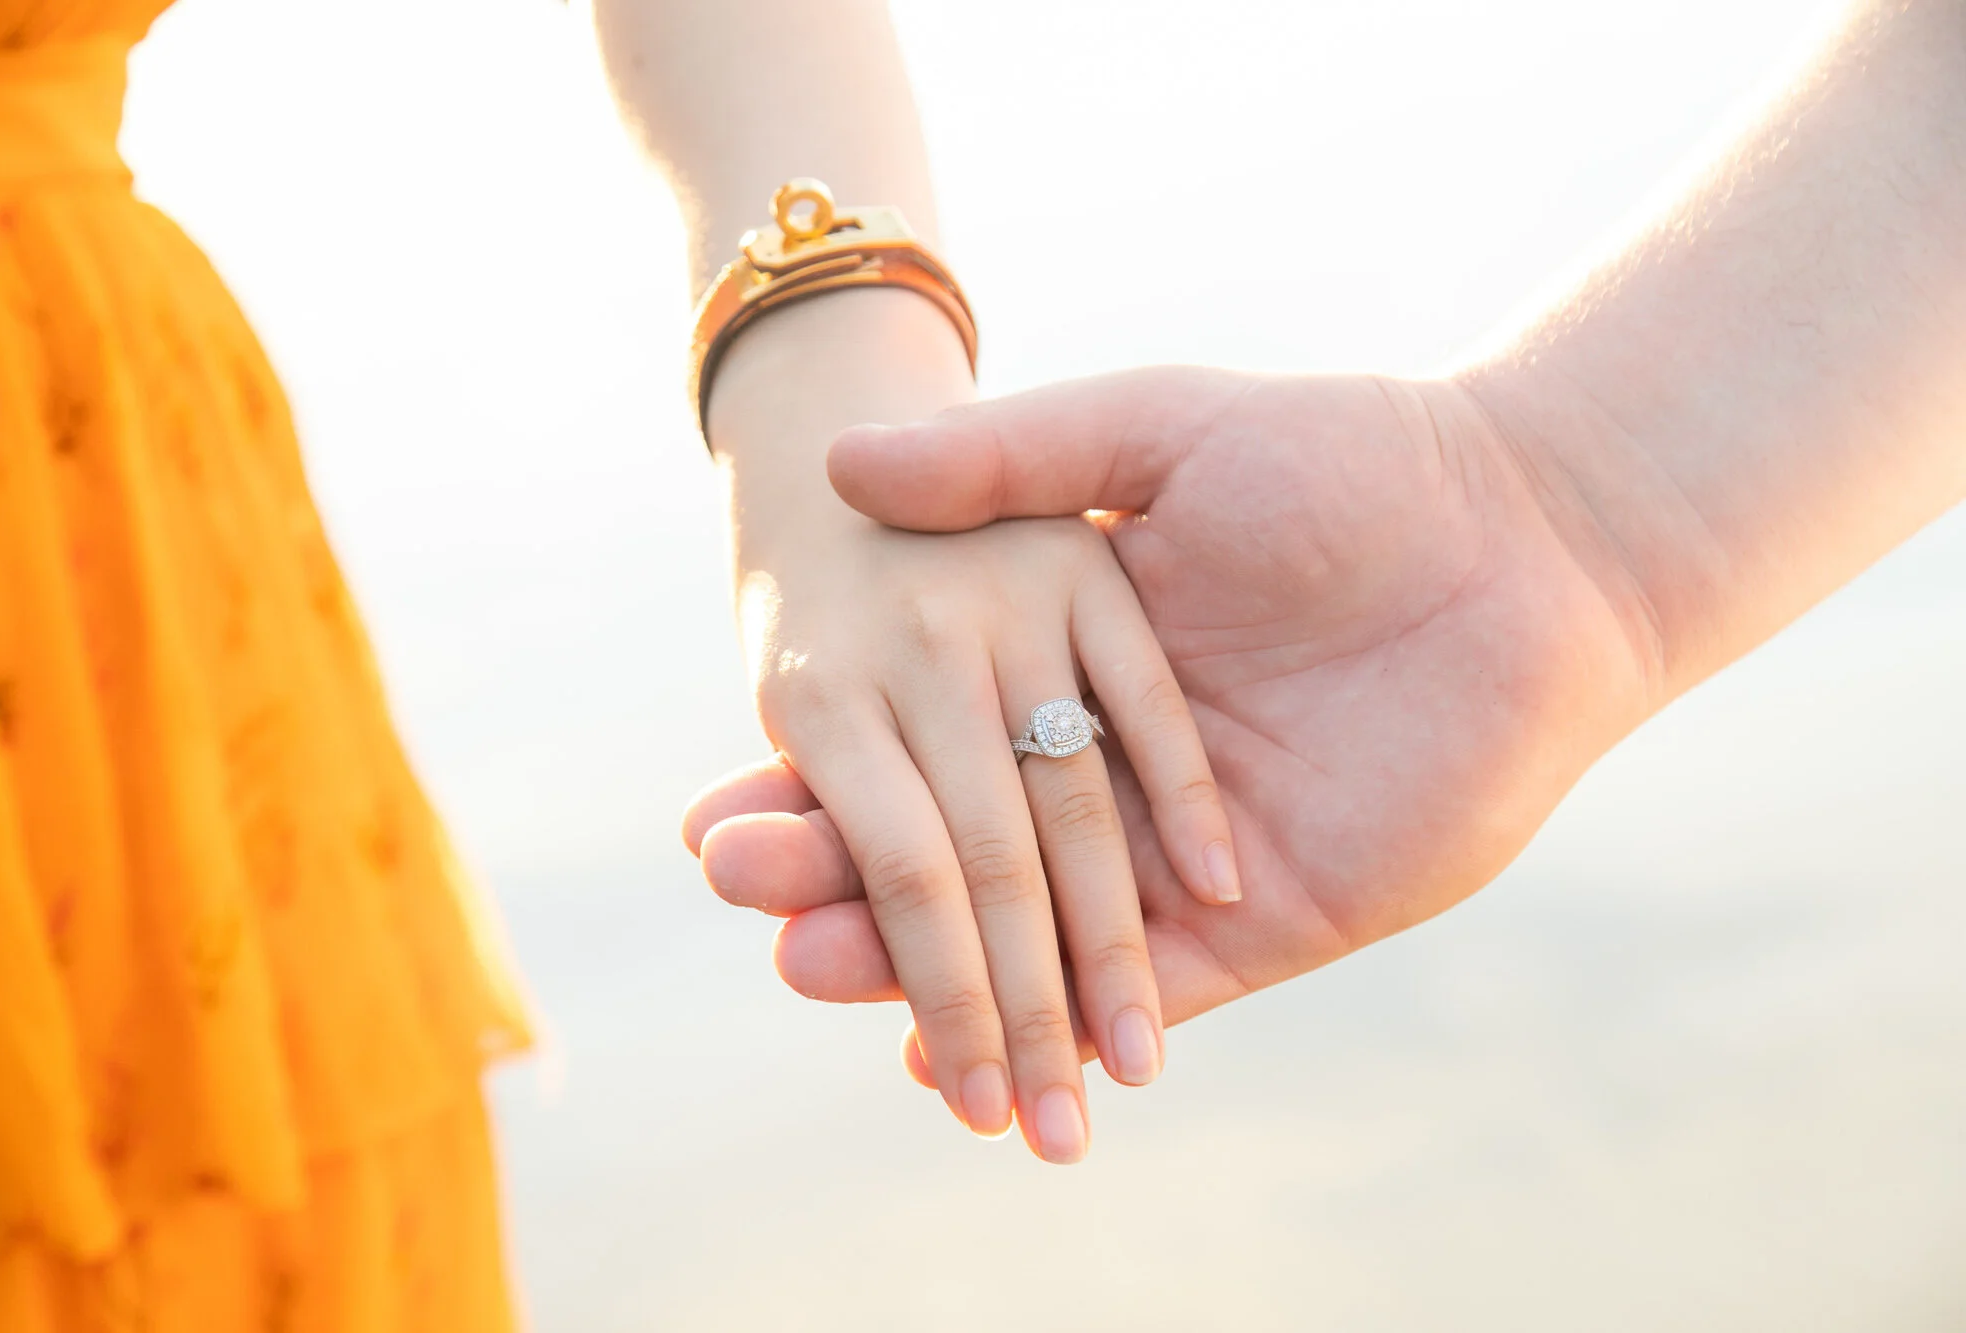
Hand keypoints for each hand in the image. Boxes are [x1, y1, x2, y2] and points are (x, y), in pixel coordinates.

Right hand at [687, 366, 1660, 1073]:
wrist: (1528, 537)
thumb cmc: (1351, 463)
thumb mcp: (1158, 433)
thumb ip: (1009, 459)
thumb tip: (844, 462)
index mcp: (1067, 657)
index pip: (916, 740)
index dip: (814, 778)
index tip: (719, 808)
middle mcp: (1109, 766)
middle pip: (953, 845)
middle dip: (842, 876)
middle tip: (746, 895)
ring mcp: (1182, 850)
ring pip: (1030, 933)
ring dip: (921, 967)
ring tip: (811, 972)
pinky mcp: (1262, 918)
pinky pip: (1144, 987)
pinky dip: (1054, 1022)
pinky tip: (948, 1052)